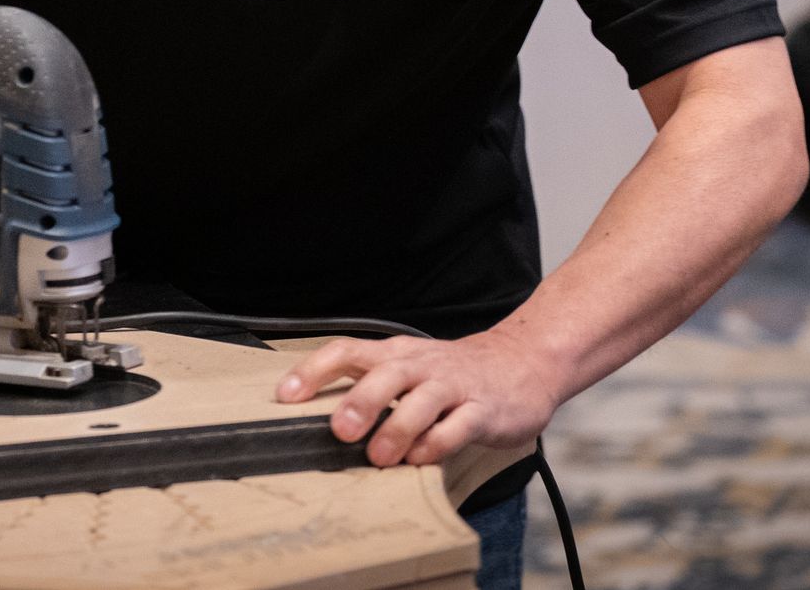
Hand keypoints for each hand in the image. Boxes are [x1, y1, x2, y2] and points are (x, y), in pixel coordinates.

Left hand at [274, 330, 561, 466]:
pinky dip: (438, 444)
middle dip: (361, 402)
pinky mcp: (484, 410)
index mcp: (395, 355)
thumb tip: (317, 422)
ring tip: (379, 457)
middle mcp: (422, 366)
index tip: (285, 396)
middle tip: (339, 431)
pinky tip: (422, 459)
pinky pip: (459, 427)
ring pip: (423, 401)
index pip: (347, 351)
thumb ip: (370, 388)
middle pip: (386, 374)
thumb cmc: (452, 374)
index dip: (314, 371)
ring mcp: (454, 387)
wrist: (523, 362)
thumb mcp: (408, 370)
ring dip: (398, 428)